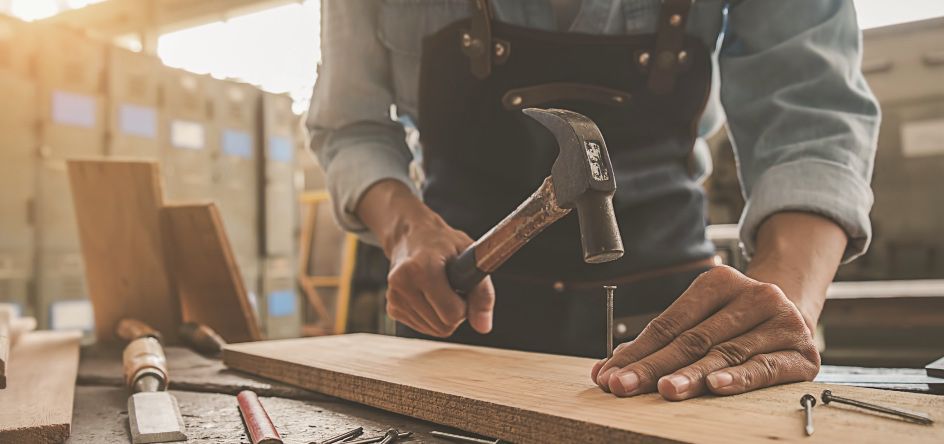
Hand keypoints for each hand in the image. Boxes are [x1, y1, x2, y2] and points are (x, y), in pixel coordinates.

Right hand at [385, 214, 495, 336]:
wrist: (411, 236)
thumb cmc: (443, 243)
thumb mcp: (470, 256)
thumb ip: (482, 292)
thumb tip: (483, 327)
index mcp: (421, 268)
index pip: (452, 313)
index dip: (465, 304)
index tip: (462, 286)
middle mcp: (402, 284)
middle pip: (444, 326)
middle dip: (455, 312)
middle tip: (453, 287)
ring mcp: (394, 297)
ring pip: (434, 330)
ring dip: (444, 315)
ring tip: (440, 289)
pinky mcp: (392, 308)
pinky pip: (424, 327)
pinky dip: (432, 317)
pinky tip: (429, 295)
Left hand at [590, 265, 819, 399]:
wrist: (796, 316)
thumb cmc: (737, 322)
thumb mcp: (702, 319)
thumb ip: (661, 342)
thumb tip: (609, 368)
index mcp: (719, 282)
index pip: (669, 323)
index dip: (637, 351)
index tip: (609, 374)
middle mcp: (753, 296)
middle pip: (693, 339)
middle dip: (653, 366)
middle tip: (625, 386)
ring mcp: (780, 322)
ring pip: (725, 354)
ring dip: (691, 375)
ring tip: (665, 390)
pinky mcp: (800, 352)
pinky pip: (764, 368)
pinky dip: (738, 379)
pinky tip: (716, 387)